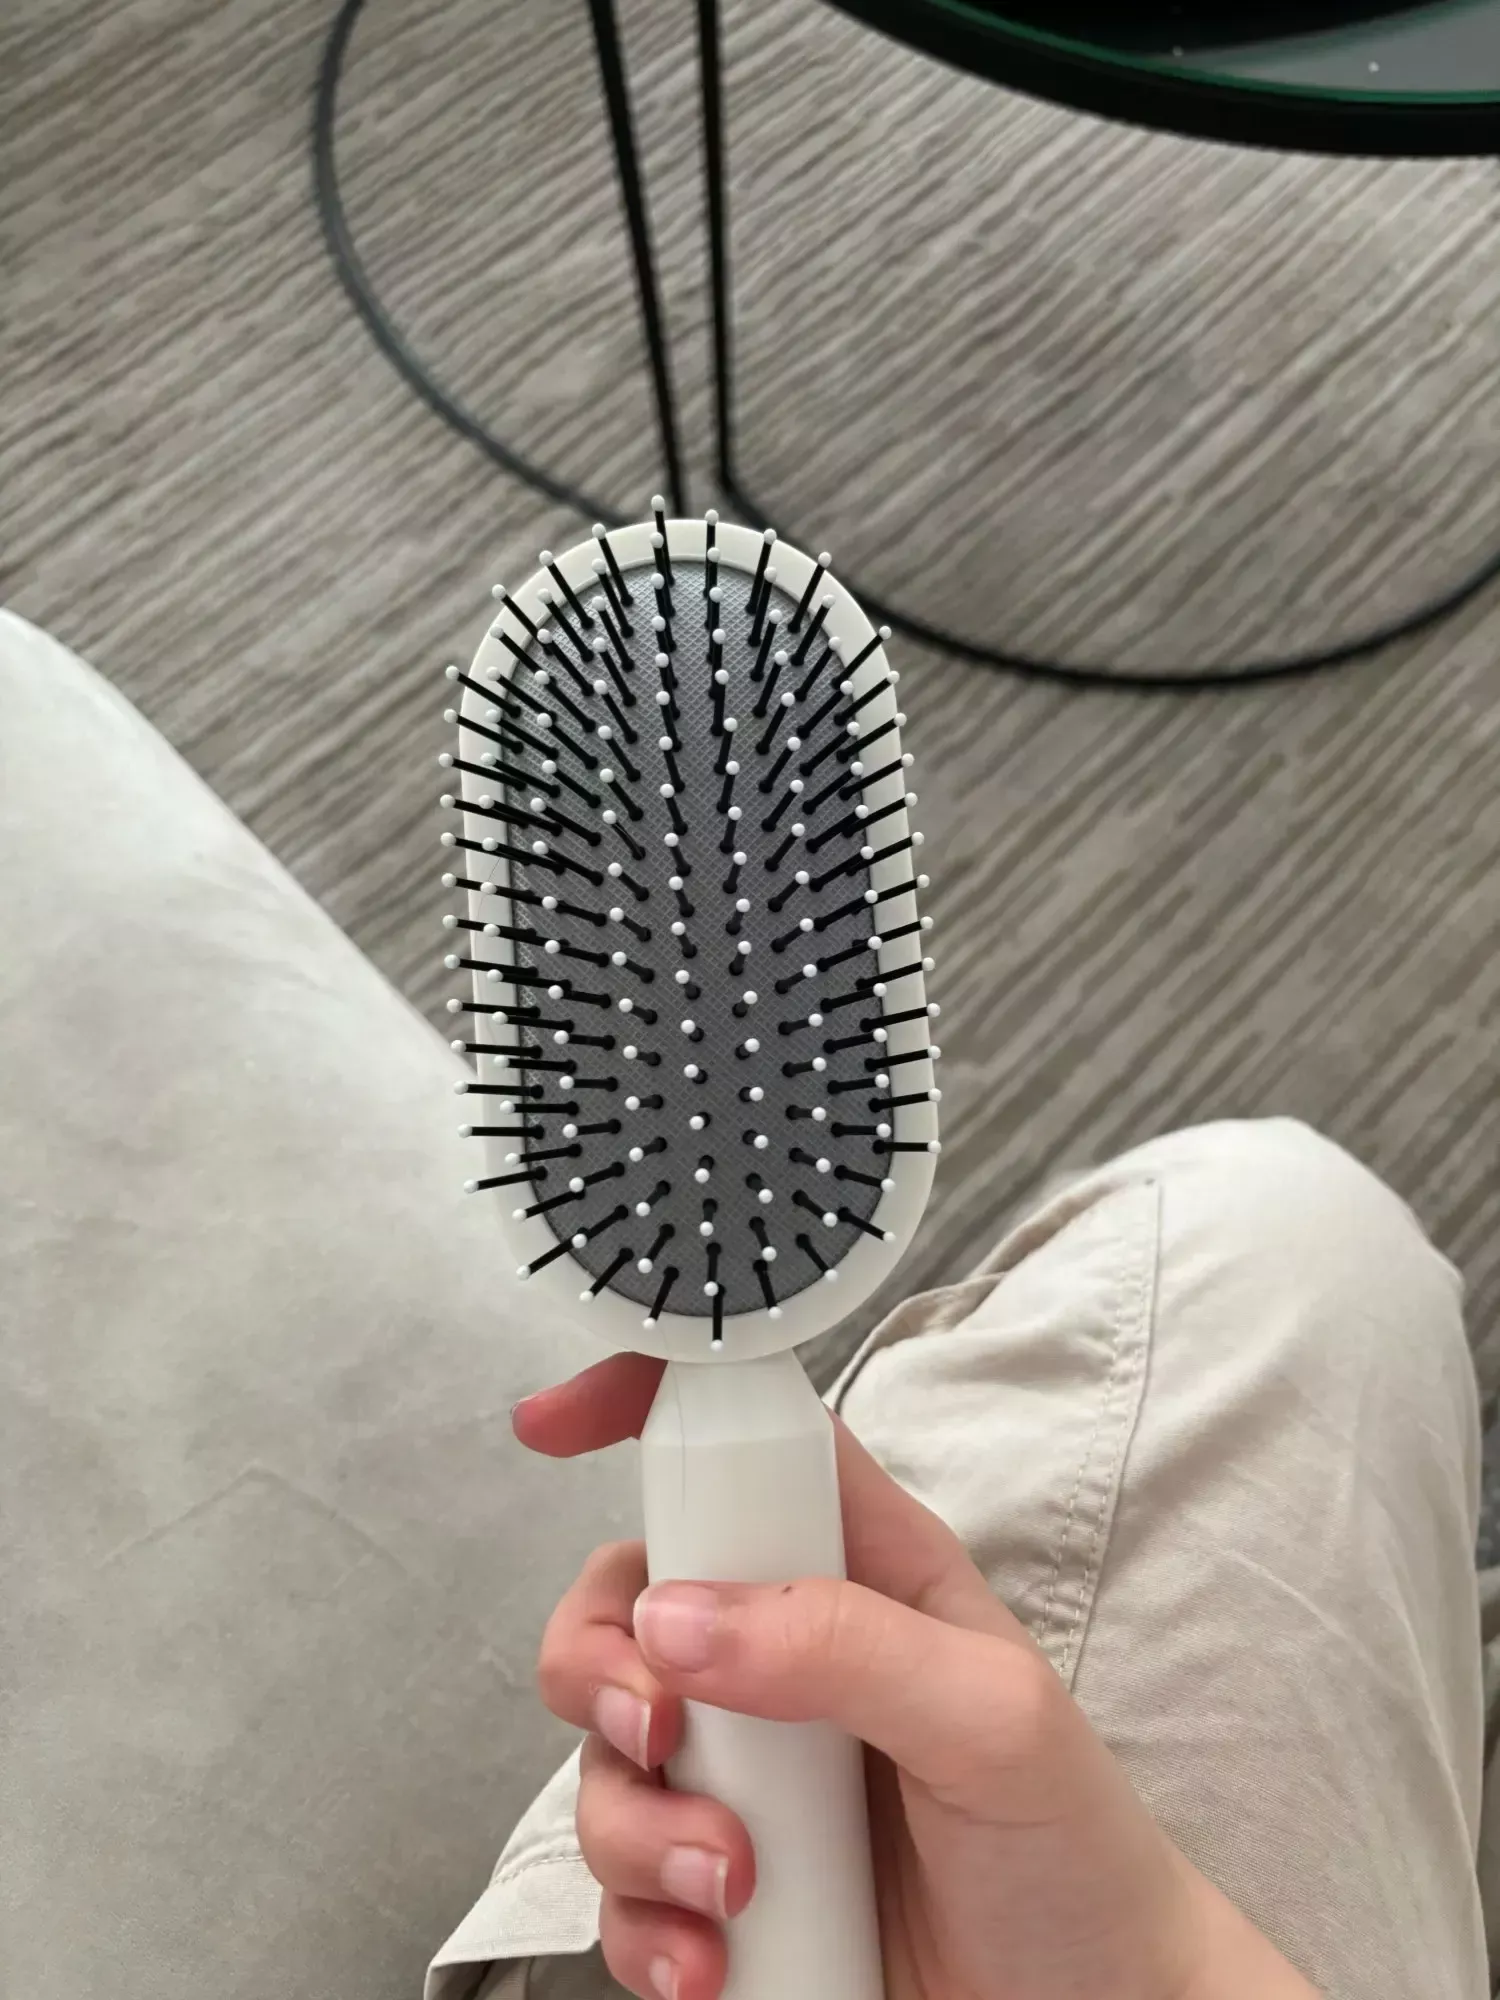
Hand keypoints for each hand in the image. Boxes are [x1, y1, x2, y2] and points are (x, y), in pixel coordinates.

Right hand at [516, 1353, 1317, 1999]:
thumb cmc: (1070, 1845)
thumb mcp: (991, 1718)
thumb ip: (846, 1646)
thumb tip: (678, 1618)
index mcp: (856, 1568)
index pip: (742, 1443)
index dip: (645, 1406)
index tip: (550, 1427)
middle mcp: (782, 1652)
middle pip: (622, 1601)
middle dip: (599, 1664)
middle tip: (663, 1729)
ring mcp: (741, 1768)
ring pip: (602, 1751)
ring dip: (637, 1826)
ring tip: (732, 1886)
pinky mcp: (713, 1877)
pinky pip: (616, 1883)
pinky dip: (640, 1924)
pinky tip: (714, 1960)